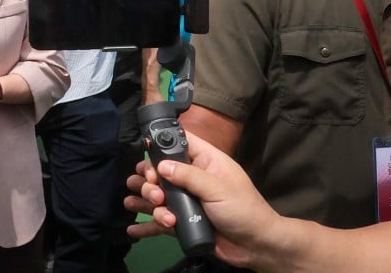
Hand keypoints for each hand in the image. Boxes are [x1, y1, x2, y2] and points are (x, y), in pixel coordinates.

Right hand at [123, 132, 280, 268]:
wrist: (256, 247)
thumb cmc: (244, 210)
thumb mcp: (218, 188)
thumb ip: (189, 176)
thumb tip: (160, 166)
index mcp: (205, 161)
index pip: (179, 143)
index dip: (161, 143)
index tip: (147, 151)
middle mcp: (191, 178)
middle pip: (159, 170)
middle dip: (151, 180)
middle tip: (156, 193)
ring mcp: (185, 200)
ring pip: (156, 195)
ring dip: (147, 201)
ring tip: (153, 208)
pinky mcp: (182, 221)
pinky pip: (159, 220)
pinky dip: (147, 224)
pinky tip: (134, 228)